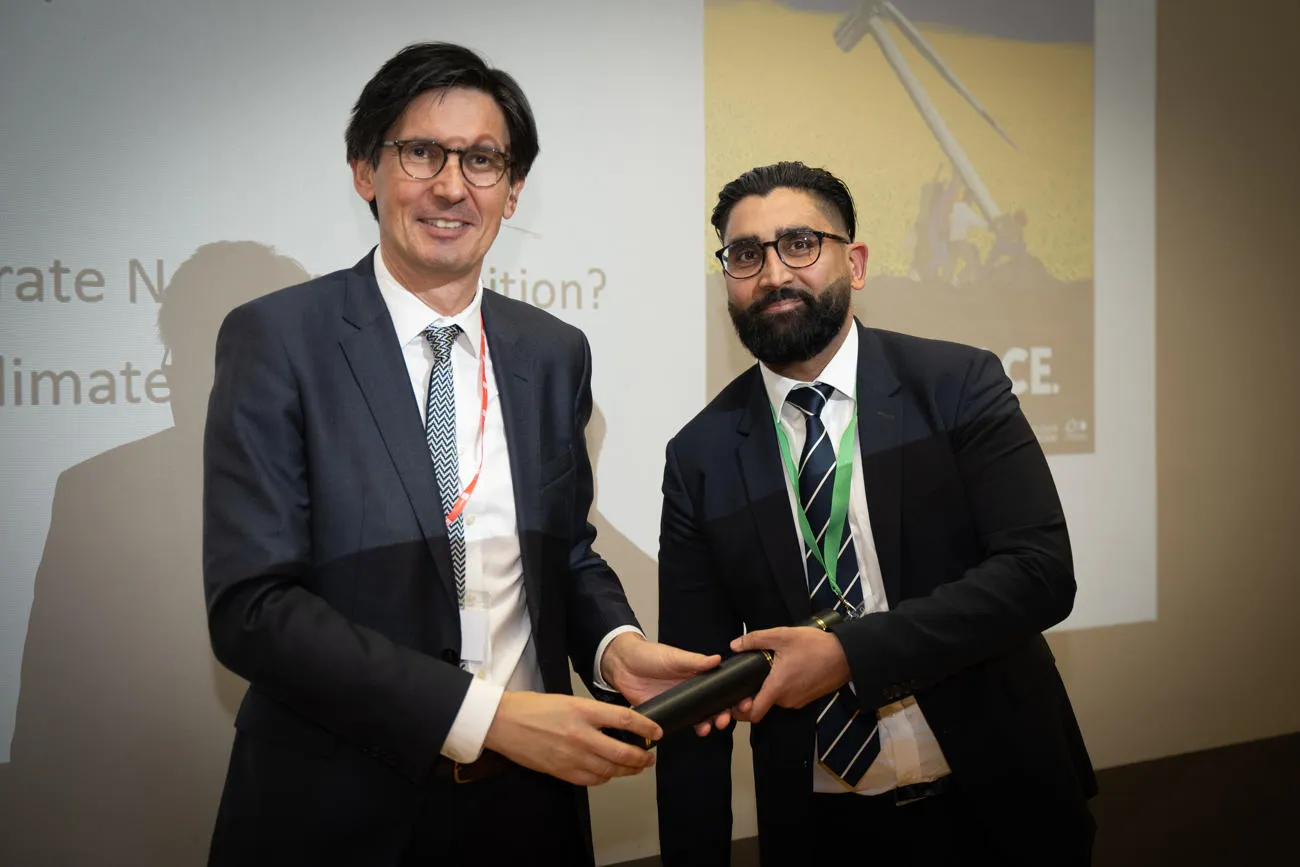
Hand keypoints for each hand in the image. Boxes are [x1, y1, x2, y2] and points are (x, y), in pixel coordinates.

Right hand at [483, 691, 659, 786]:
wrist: (503, 723)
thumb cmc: (533, 708)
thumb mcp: (568, 700)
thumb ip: (593, 713)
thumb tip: (617, 724)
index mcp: (583, 711)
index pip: (625, 720)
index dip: (646, 727)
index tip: (656, 732)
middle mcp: (580, 735)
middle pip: (622, 751)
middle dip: (642, 757)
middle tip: (649, 756)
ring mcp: (571, 756)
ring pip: (610, 769)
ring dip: (627, 770)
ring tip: (636, 767)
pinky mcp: (561, 771)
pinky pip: (592, 779)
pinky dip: (605, 777)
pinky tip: (609, 773)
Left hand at [600, 633, 730, 734]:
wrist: (622, 665)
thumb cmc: (648, 655)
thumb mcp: (673, 656)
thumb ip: (695, 661)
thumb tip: (717, 659)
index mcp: (696, 674)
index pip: (720, 686)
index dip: (733, 695)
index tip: (743, 702)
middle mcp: (691, 689)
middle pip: (714, 705)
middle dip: (724, 714)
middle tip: (726, 719)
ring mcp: (680, 702)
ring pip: (701, 716)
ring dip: (709, 723)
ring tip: (709, 727)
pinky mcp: (667, 711)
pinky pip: (682, 722)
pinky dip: (691, 727)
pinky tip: (695, 730)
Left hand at [729, 626, 850, 722]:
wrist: (847, 655)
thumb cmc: (815, 645)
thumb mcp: (783, 635)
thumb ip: (755, 639)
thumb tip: (734, 645)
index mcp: (777, 688)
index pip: (753, 714)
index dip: (739, 711)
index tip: (732, 700)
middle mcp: (787, 700)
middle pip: (762, 704)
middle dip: (754, 693)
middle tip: (749, 677)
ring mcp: (799, 701)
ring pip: (776, 699)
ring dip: (770, 688)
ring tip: (769, 669)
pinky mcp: (808, 698)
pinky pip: (788, 696)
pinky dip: (783, 687)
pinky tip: (785, 671)